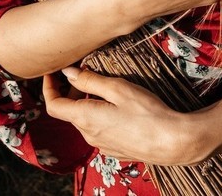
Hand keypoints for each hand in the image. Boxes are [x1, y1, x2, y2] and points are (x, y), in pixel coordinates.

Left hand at [42, 67, 208, 165]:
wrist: (172, 142)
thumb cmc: (147, 112)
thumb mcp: (117, 88)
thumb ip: (89, 80)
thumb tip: (68, 72)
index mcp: (85, 118)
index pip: (53, 105)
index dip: (49, 88)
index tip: (53, 73)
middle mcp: (89, 135)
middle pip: (69, 112)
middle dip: (71, 92)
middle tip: (85, 73)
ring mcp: (101, 144)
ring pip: (84, 121)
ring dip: (85, 103)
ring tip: (104, 88)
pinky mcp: (113, 149)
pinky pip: (98, 130)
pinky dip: (98, 115)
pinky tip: (117, 107)